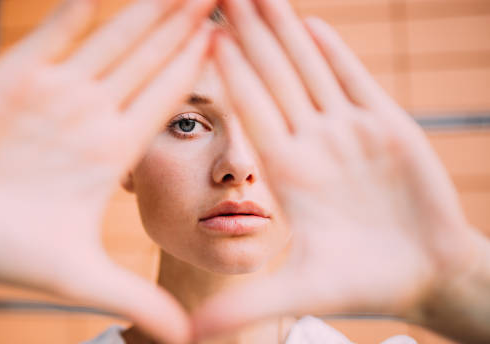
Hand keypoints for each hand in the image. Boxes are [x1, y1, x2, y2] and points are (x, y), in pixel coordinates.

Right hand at [0, 0, 214, 341]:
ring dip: (148, 8)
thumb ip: (134, 299)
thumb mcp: (78, 276)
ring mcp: (56, 90)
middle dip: (185, 22)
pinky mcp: (15, 74)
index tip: (230, 36)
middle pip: (150, 59)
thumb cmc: (1, 252)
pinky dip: (84, 6)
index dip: (199, 66)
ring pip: (113, 38)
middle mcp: (90, 114)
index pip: (167, 98)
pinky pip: (57, 31)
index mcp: (112, 151)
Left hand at [193, 0, 483, 340]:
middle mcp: (311, 144)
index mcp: (286, 173)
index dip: (227, 73)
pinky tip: (309, 23)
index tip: (199, 35)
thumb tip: (186, 337)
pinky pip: (353, 81)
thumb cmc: (364, 285)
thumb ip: (247, 302)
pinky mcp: (386, 126)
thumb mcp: (300, 290)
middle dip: (247, 34)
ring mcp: (347, 131)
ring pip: (308, 70)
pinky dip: (333, 53)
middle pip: (272, 78)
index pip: (250, 112)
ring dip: (284, 30)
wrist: (424, 274)